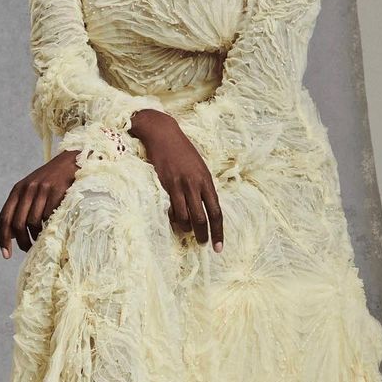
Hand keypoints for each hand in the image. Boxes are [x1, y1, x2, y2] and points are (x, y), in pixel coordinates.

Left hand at [0, 149, 80, 256]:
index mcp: (17, 190)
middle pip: (17, 224)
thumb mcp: (32, 190)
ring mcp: (41, 190)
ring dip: (36, 237)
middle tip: (27, 250)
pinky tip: (51, 230)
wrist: (71, 162)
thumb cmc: (51, 181)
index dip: (3, 238)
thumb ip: (21, 208)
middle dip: (21, 241)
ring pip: (33, 223)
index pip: (4, 218)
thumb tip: (12, 235)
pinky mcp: (56, 192)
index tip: (6, 255)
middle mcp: (27, 189)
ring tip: (40, 241)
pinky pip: (49, 217)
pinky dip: (49, 227)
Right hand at [131, 109, 223, 251]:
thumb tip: (205, 205)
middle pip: (203, 217)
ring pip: (186, 216)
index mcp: (207, 180)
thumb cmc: (181, 150)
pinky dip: (174, 218)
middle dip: (204, 234)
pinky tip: (175, 220)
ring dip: (187, 228)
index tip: (219, 247)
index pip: (216, 211)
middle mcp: (196, 184)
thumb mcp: (198, 167)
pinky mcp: (166, 184)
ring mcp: (181, 184)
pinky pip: (172, 208)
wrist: (163, 133)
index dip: (219, 231)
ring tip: (186, 231)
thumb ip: (202, 186)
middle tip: (204, 244)